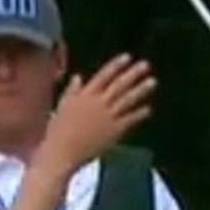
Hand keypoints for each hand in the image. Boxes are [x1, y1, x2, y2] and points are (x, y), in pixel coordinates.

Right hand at [36, 54, 156, 174]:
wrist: (61, 152)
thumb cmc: (57, 132)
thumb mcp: (62, 106)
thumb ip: (71, 91)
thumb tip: (78, 77)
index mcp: (84, 96)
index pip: (103, 75)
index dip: (116, 65)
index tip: (127, 57)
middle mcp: (97, 103)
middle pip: (118, 85)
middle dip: (133, 73)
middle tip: (145, 65)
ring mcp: (107, 117)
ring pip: (127, 100)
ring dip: (140, 90)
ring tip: (152, 81)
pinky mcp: (113, 131)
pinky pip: (129, 120)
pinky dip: (139, 114)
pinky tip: (148, 109)